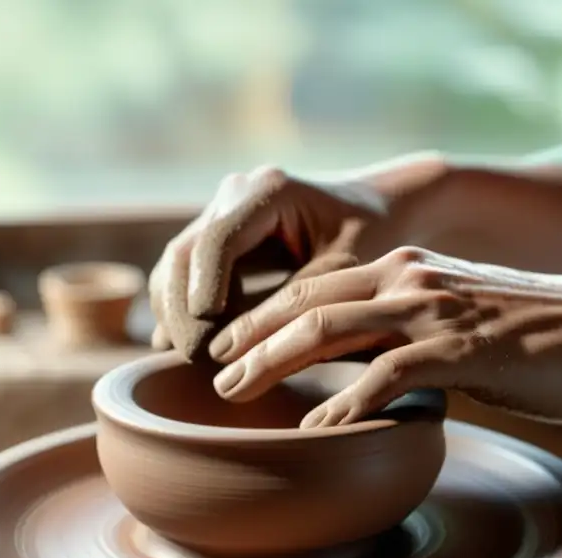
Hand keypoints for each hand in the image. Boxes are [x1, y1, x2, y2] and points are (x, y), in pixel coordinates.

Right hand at [148, 156, 445, 355]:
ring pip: (175, 265)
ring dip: (175, 313)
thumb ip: (298, 306)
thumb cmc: (376, 240)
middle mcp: (237, 193)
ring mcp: (224, 212)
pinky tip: (192, 350)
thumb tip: (246, 353)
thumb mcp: (346, 274)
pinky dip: (183, 310)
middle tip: (195, 362)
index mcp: (269, 190)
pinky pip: (185, 274)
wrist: (386, 212)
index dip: (203, 295)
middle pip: (183, 253)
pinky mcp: (220, 237)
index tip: (206, 345)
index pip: (216, 243)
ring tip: (193, 361)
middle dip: (182, 311)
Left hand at [207, 247, 561, 427]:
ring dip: (274, 361)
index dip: (264, 314)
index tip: (228, 343)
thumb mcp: (463, 325)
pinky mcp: (461, 349)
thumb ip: (413, 337)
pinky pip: (386, 374)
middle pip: (307, 303)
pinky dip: (344, 402)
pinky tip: (314, 428)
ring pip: (331, 328)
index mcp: (408, 271)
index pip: (316, 288)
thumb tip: (373, 372)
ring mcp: (434, 310)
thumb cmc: (539, 342)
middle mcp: (411, 279)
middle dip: (251, 335)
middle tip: (211, 369)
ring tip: (234, 393)